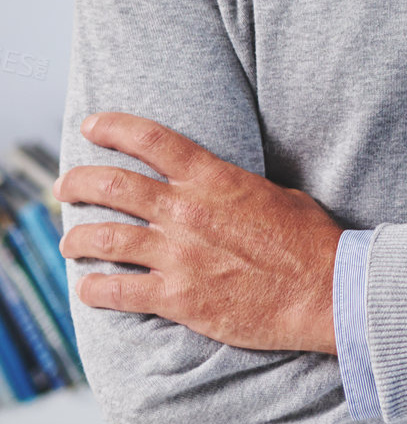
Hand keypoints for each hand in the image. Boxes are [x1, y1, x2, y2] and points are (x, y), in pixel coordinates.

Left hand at [55, 113, 340, 354]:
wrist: (323, 290)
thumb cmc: (310, 242)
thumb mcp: (280, 195)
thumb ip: (240, 189)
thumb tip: (227, 187)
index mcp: (216, 180)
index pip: (154, 141)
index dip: (115, 128)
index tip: (93, 125)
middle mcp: (189, 212)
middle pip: (114, 186)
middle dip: (79, 182)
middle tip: (66, 187)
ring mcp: (179, 255)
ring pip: (104, 238)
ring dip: (77, 238)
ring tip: (70, 241)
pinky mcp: (177, 298)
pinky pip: (117, 291)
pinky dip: (94, 289)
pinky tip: (88, 287)